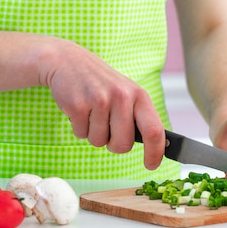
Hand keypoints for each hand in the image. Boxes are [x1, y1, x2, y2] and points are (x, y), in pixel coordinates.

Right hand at [42, 38, 165, 169]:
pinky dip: (78, 128)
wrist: (68, 61)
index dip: (154, 153)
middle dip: (113, 144)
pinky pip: (81, 135)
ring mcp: (99, 100)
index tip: (151, 165)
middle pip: (123, 145)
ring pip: (99, 142)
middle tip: (107, 127)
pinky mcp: (78, 105)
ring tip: (91, 112)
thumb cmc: (101, 84)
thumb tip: (158, 147)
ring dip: (93, 134)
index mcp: (139, 95)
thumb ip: (140, 117)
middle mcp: (122, 97)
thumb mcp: (127, 94)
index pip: (154, 131)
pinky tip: (79, 109)